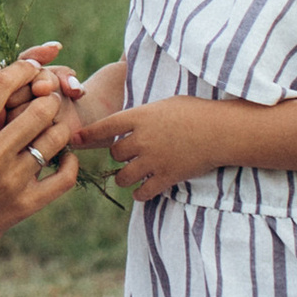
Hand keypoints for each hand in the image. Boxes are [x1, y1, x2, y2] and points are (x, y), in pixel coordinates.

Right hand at [0, 57, 83, 260]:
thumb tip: (10, 70)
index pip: (4, 83)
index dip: (24, 68)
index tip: (31, 68)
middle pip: (40, 107)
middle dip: (47, 97)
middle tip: (44, 99)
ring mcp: (11, 181)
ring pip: (57, 138)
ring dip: (58, 126)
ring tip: (49, 128)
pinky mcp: (25, 205)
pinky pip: (65, 176)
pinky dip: (69, 161)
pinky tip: (61, 156)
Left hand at [73, 89, 223, 202]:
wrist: (222, 130)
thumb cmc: (196, 111)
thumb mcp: (164, 103)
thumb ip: (143, 113)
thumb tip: (127, 118)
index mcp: (140, 117)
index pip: (104, 127)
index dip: (87, 135)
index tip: (74, 140)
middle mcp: (142, 140)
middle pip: (115, 154)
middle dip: (120, 155)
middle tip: (130, 153)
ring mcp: (153, 161)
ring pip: (123, 177)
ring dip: (126, 176)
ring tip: (134, 173)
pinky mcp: (166, 178)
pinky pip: (142, 193)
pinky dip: (140, 193)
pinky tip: (144, 189)